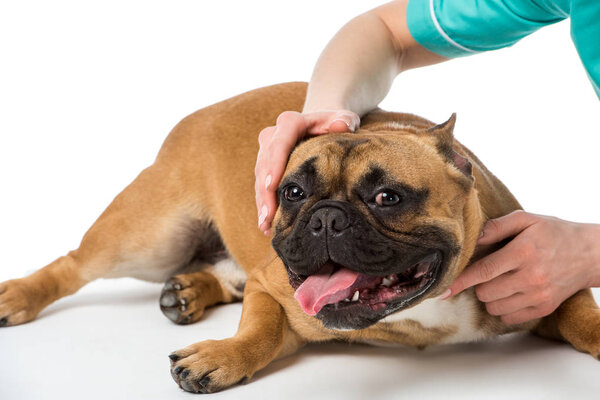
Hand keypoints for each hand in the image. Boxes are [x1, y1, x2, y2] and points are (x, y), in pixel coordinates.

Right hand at [255, 110, 359, 234]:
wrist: (320, 127)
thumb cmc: (335, 124)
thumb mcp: (344, 119)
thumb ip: (345, 120)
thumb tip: (341, 125)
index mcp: (289, 123)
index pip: (278, 143)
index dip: (274, 165)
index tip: (272, 185)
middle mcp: (272, 136)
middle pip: (264, 166)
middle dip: (265, 193)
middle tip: (268, 216)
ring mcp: (266, 153)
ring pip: (260, 180)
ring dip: (263, 203)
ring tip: (266, 225)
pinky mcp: (266, 168)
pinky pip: (262, 188)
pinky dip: (265, 206)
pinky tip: (267, 226)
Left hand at [444, 210, 599, 324]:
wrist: (590, 254)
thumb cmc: (554, 233)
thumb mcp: (526, 220)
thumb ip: (496, 227)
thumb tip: (472, 237)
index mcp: (522, 252)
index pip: (483, 271)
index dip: (460, 280)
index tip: (444, 289)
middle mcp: (531, 276)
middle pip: (485, 292)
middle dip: (479, 283)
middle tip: (489, 272)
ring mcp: (538, 295)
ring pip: (494, 307)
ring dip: (490, 297)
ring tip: (501, 281)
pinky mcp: (544, 308)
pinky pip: (509, 318)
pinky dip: (503, 308)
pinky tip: (511, 293)